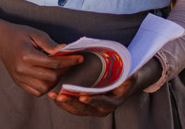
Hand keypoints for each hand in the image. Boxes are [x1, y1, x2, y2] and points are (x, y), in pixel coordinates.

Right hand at [0, 16, 83, 96]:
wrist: (1, 40)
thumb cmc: (19, 34)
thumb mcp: (35, 34)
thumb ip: (50, 44)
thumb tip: (66, 51)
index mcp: (26, 55)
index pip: (54, 63)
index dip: (70, 61)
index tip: (80, 58)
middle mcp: (22, 69)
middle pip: (51, 77)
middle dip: (64, 70)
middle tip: (68, 62)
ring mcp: (19, 77)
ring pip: (45, 87)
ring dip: (55, 80)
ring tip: (57, 69)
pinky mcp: (18, 82)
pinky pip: (36, 92)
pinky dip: (45, 87)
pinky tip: (47, 76)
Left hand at [48, 57, 162, 116]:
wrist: (123, 86)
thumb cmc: (126, 80)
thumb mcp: (130, 78)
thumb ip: (129, 78)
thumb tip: (131, 75)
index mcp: (113, 103)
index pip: (102, 103)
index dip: (93, 100)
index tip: (82, 97)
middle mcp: (102, 110)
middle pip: (85, 108)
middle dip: (71, 103)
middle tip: (60, 96)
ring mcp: (93, 110)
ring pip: (77, 110)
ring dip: (64, 104)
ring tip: (52, 95)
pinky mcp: (86, 107)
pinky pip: (74, 107)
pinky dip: (64, 103)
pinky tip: (54, 96)